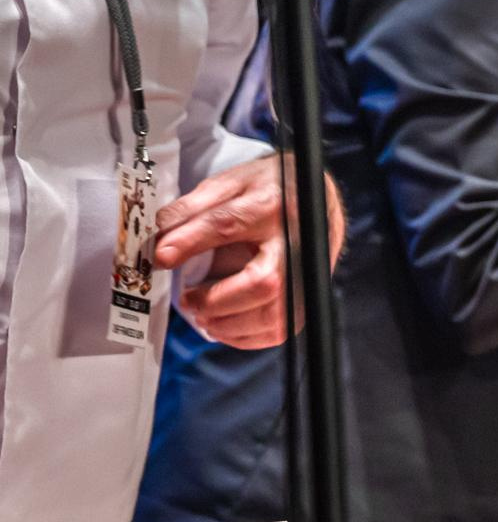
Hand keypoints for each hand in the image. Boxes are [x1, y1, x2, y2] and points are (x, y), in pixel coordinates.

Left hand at [157, 154, 345, 349]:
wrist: (314, 199)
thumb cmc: (268, 192)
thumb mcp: (228, 184)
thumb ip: (192, 209)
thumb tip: (159, 239)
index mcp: (270, 206)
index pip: (228, 224)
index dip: (191, 242)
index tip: (162, 257)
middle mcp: (295, 242)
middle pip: (263, 282)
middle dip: (217, 299)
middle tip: (189, 301)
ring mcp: (305, 274)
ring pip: (273, 314)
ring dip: (229, 324)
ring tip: (203, 315)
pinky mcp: (306, 297)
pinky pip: (279, 329)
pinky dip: (245, 336)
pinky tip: (223, 324)